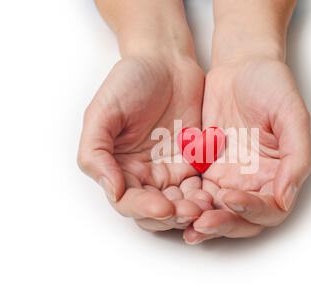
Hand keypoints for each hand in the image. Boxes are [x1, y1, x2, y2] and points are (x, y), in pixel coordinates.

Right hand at [79, 0, 211, 231]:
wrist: (166, 61)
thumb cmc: (130, 81)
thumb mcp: (102, 112)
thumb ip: (96, 152)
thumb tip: (112, 189)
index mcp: (118, 167)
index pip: (127, 202)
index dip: (143, 209)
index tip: (163, 207)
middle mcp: (143, 175)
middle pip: (155, 211)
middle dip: (171, 215)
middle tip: (189, 211)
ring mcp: (170, 170)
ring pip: (179, 204)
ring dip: (191, 211)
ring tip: (205, 206)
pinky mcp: (194, 163)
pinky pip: (200, 187)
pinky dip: (206, 195)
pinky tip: (215, 194)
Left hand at [184, 56, 310, 243]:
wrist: (240, 66)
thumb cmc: (271, 85)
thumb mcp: (292, 115)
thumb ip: (295, 157)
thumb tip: (286, 198)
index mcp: (278, 175)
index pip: (269, 210)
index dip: (252, 211)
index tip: (230, 198)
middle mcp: (253, 183)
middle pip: (241, 220)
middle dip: (223, 224)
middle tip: (201, 223)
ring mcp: (228, 177)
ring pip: (216, 212)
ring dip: (201, 221)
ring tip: (182, 222)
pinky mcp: (204, 169)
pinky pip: (195, 193)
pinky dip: (186, 202)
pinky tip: (171, 204)